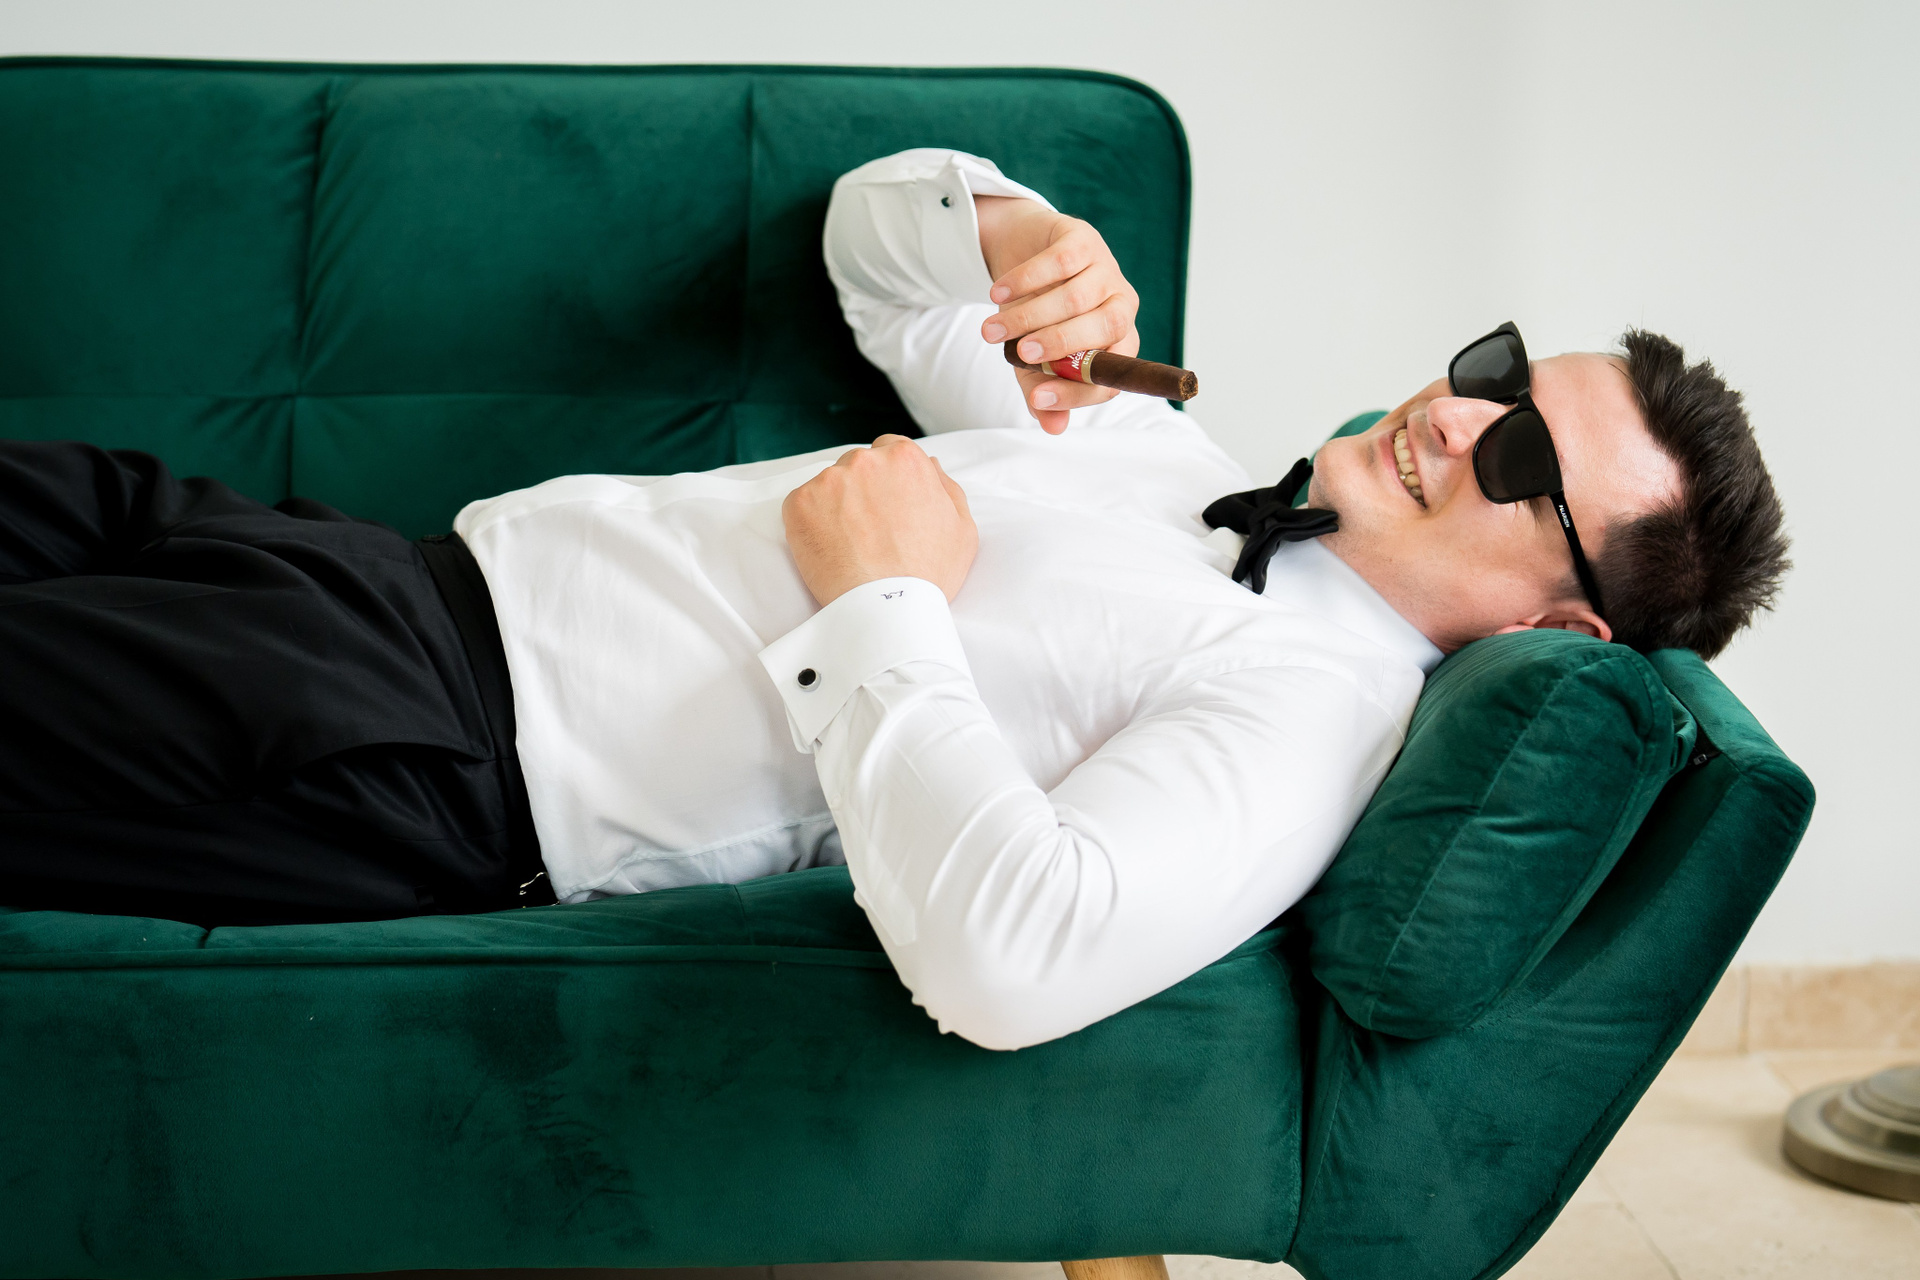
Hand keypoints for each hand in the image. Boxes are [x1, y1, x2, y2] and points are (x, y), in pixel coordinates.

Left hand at [782, 435, 977, 605]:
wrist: (887, 609)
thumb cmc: (929, 574)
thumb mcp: (962, 528)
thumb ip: (945, 486)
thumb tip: (930, 463)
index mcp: (905, 458)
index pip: (889, 449)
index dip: (888, 479)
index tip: (885, 504)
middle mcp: (865, 460)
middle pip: (857, 465)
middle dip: (861, 490)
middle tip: (870, 531)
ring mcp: (829, 480)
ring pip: (829, 486)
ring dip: (836, 507)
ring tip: (850, 545)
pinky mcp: (799, 504)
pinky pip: (802, 506)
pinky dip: (811, 525)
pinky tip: (831, 549)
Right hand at [975, 195, 1140, 434]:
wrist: (1021, 255)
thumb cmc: (1034, 316)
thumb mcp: (1034, 362)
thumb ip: (1043, 394)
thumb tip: (1054, 428)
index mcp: (1118, 342)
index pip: (1112, 374)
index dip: (1078, 391)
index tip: (1037, 397)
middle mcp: (1121, 305)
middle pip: (1105, 328)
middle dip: (1060, 345)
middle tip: (1020, 354)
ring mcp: (1106, 269)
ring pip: (1076, 297)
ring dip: (1030, 316)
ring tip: (991, 331)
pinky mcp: (1084, 239)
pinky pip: (1060, 262)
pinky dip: (1025, 280)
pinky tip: (997, 294)